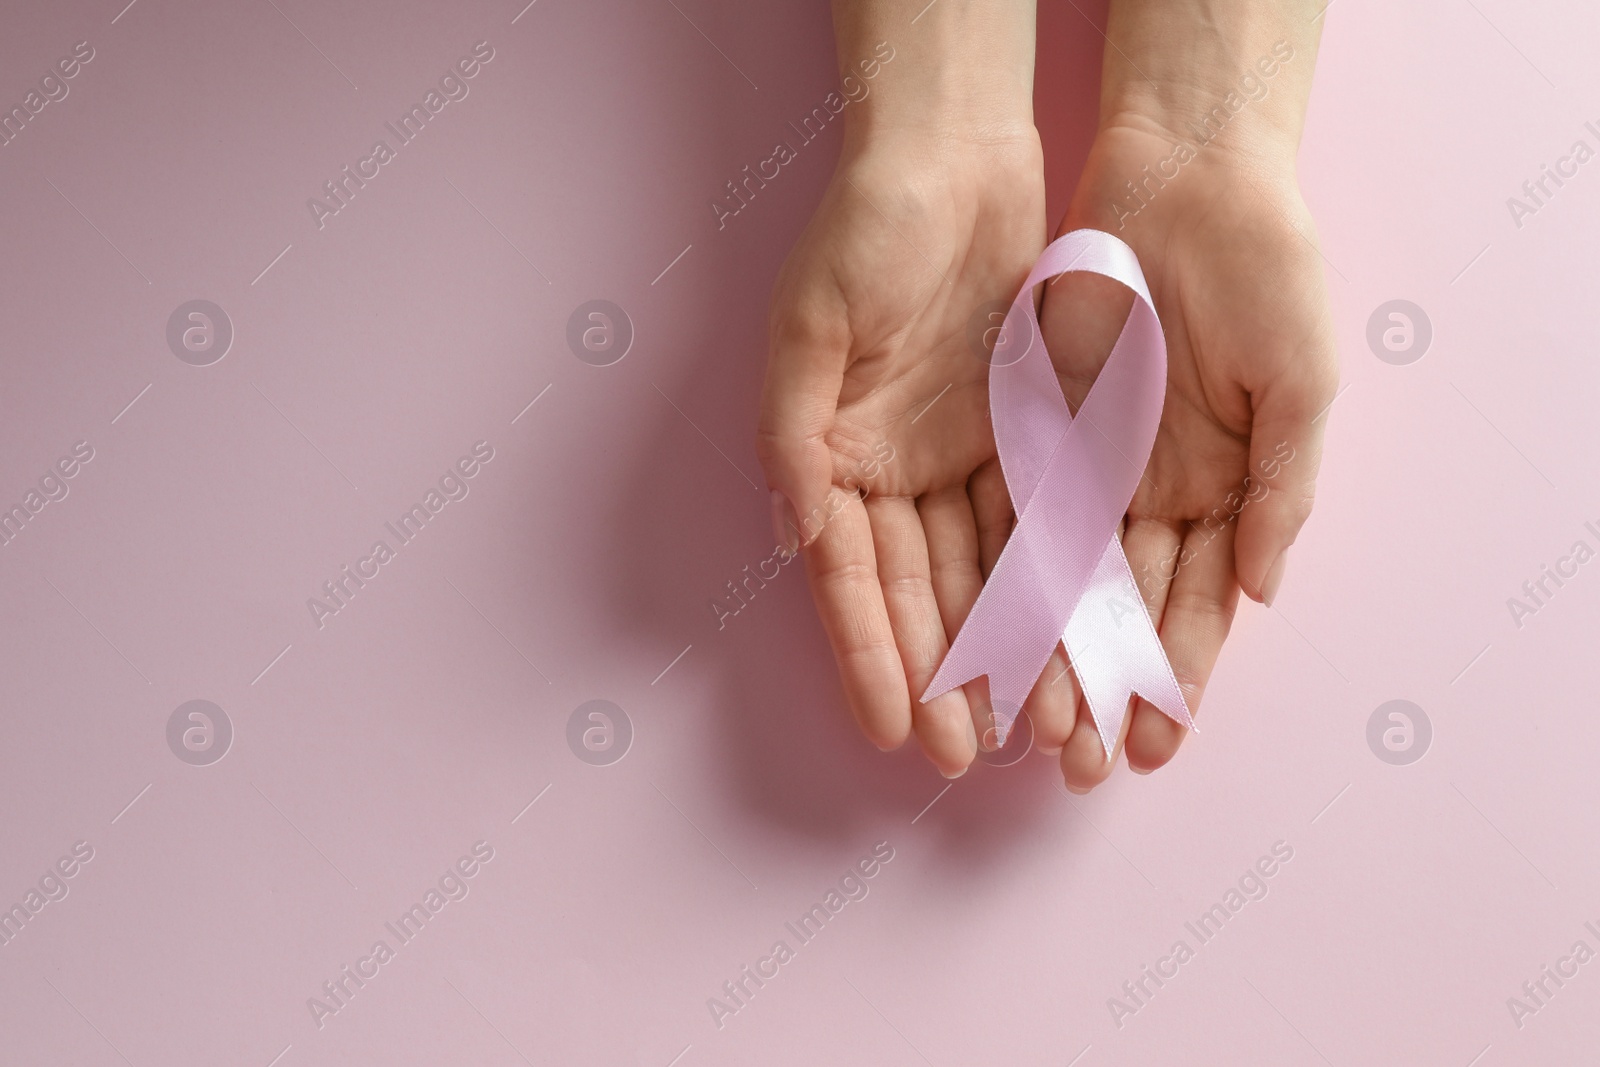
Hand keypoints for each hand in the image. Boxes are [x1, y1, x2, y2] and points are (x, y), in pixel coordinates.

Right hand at [757, 126, 1045, 777]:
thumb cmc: (865, 232)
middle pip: (920, 593)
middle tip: (963, 754)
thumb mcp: (811, 327)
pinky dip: (1054, 582)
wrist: (954, 158)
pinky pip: (1042, 523)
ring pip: (984, 572)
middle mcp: (892, 473)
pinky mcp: (1024, 437)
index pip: (851, 578)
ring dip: (1002, 649)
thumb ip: (796, 437)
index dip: (870, 655)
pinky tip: (1069, 643)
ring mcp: (960, 460)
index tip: (894, 728)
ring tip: (1024, 725)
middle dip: (941, 675)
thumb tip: (803, 537)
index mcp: (830, 459)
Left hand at [1031, 115, 1337, 790]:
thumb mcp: (1298, 383)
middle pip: (1123, 609)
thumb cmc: (1267, 274)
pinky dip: (1002, 576)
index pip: (1197, 604)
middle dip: (1101, 686)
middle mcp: (1154, 492)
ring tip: (1027, 726)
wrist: (1186, 179)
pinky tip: (988, 638)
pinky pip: (1013, 513)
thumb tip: (1264, 595)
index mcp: (1227, 491)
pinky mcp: (1034, 428)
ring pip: (1062, 578)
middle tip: (1080, 766)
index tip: (1158, 745)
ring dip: (1046, 652)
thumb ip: (1282, 490)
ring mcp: (1092, 464)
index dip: (1178, 676)